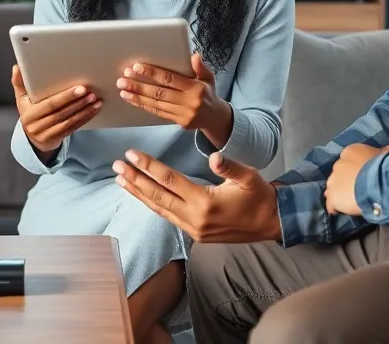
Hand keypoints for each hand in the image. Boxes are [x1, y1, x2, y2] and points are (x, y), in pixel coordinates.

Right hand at [12, 65, 101, 153]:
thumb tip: (18, 66)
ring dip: (84, 111)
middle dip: (78, 102)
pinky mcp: (56, 140)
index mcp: (28, 113)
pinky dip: (85, 119)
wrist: (33, 138)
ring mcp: (46, 134)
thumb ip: (19, 83)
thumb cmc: (30, 113)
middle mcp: (35, 126)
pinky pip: (73, 129)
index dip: (66, 97)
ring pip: (69, 122)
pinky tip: (94, 110)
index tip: (80, 88)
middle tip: (91, 93)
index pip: (49, 104)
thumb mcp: (22, 99)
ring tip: (96, 100)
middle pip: (60, 113)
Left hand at [112, 149, 280, 243]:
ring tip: (121, 180)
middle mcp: (194, 218)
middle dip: (135, 180)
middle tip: (117, 166)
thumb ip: (230, 167)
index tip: (132, 154)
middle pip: (157, 196)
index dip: (149, 166)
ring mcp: (193, 229)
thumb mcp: (249, 177)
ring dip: (139, 194)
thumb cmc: (260, 196)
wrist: (271, 224)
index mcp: (205, 203)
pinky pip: (167, 217)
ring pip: (159, 209)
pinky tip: (142, 196)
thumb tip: (214, 156)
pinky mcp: (195, 234)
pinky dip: (152, 205)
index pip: (169, 180)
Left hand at [117, 52, 229, 135]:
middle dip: (139, 86)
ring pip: (156, 104)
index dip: (152, 73)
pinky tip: (133, 100)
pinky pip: (158, 113)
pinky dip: (144, 106)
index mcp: (196, 88)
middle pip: (159, 93)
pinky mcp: (178, 122)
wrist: (215, 117)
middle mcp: (189, 102)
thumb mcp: (209, 77)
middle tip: (123, 79)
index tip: (137, 67)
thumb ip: (201, 67)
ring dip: (137, 97)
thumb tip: (194, 55)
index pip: (170, 79)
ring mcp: (183, 114)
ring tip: (123, 90)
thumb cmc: (208, 93)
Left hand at [324, 144, 388, 215]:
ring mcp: (333, 181)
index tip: (361, 175)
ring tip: (347, 201)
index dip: (355, 169)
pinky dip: (334, 208)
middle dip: (345, 180)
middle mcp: (338, 164)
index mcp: (350, 152)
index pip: (348, 160)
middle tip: (357, 188)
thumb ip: (383, 152)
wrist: (377, 182)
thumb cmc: (382, 166)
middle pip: (339, 174)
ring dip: (339, 193)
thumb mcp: (385, 155)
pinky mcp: (332, 197)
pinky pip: (330, 204)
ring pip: (333, 188)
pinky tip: (338, 211)